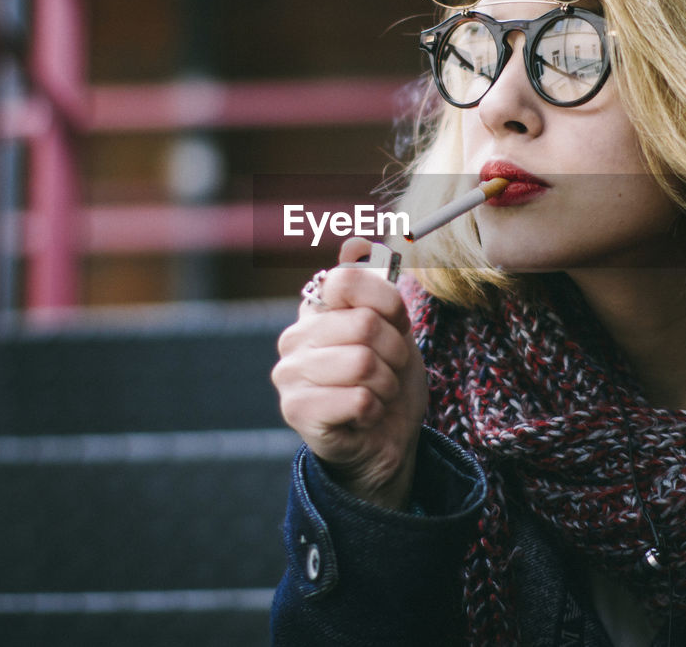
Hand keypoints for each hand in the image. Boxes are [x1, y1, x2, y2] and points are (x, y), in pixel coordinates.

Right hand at [273, 238, 426, 509]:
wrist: (387, 440)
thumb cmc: (389, 380)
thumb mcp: (396, 328)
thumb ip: (379, 290)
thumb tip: (360, 245)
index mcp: (315, 310)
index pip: (346, 280)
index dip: (386, 303)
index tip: (395, 326)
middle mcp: (295, 337)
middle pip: (364, 324)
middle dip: (395, 352)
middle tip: (389, 370)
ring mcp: (290, 374)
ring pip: (363, 362)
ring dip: (386, 384)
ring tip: (377, 394)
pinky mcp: (296, 410)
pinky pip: (358, 398)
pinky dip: (375, 409)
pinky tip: (365, 416)